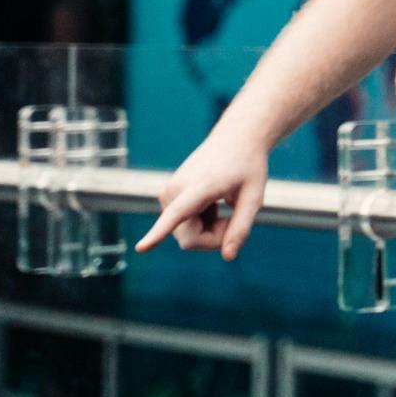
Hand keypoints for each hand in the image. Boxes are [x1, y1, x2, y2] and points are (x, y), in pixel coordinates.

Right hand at [135, 131, 269, 259]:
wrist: (236, 138)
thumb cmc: (248, 166)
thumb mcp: (254, 197)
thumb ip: (241, 227)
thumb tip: (228, 257)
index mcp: (200, 187)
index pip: (177, 214)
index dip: (158, 233)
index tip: (142, 248)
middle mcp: (176, 189)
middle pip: (189, 239)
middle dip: (213, 238)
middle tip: (233, 218)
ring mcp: (168, 193)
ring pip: (185, 234)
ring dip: (207, 229)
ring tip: (221, 205)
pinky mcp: (166, 196)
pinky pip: (181, 225)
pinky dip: (201, 221)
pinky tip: (211, 202)